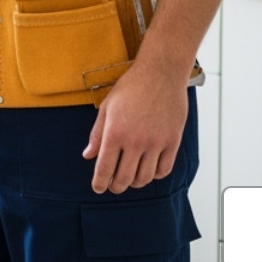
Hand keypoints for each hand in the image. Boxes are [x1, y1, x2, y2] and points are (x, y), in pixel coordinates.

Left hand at [82, 59, 189, 192]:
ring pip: (145, 178)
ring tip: (129, 179)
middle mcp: (136, 141)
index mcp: (115, 132)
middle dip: (116, 187)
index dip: (99, 183)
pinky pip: (164, 169)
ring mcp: (156, 143)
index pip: (104, 168)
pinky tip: (149, 171)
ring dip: (135, 183)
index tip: (98, 188)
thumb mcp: (107, 107)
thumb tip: (88, 156)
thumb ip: (97, 134)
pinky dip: (155, 175)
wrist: (160, 73)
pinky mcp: (173, 141)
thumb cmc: (131, 87)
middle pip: (124, 178)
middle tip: (113, 186)